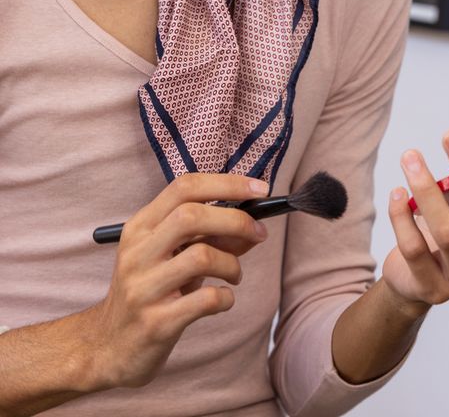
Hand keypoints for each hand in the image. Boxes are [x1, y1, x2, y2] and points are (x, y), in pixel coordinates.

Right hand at [84, 173, 270, 390]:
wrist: (107, 347)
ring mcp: (143, 288)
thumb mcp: (172, 257)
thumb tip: (254, 224)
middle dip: (236, 220)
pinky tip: (223, 300)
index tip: (259, 190)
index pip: (184, 187)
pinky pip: (205, 300)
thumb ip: (210, 237)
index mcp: (140, 226)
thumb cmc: (149, 292)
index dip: (227, 184)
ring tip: (234, 275)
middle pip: (192, 215)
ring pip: (201, 256)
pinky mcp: (155, 323)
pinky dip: (226, 297)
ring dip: (232, 264)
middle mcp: (137, 252)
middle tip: (259, 233)